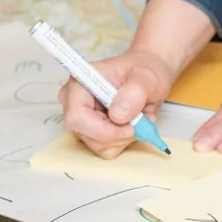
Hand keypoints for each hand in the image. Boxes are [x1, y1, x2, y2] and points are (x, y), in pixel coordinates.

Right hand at [58, 47, 179, 157]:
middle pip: (88, 135)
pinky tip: (132, 124)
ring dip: (125, 137)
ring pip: (99, 146)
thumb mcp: (147, 77)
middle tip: (141, 119)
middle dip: (119, 134)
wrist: (147, 77)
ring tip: (139, 118)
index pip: (77, 117)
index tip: (131, 126)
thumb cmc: (144, 71)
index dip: (104, 129)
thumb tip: (118, 115)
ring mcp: (81, 120)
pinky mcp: (90, 133)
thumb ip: (134, 92)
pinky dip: (124, 141)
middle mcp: (74, 103)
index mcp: (80, 83)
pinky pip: (106, 150)